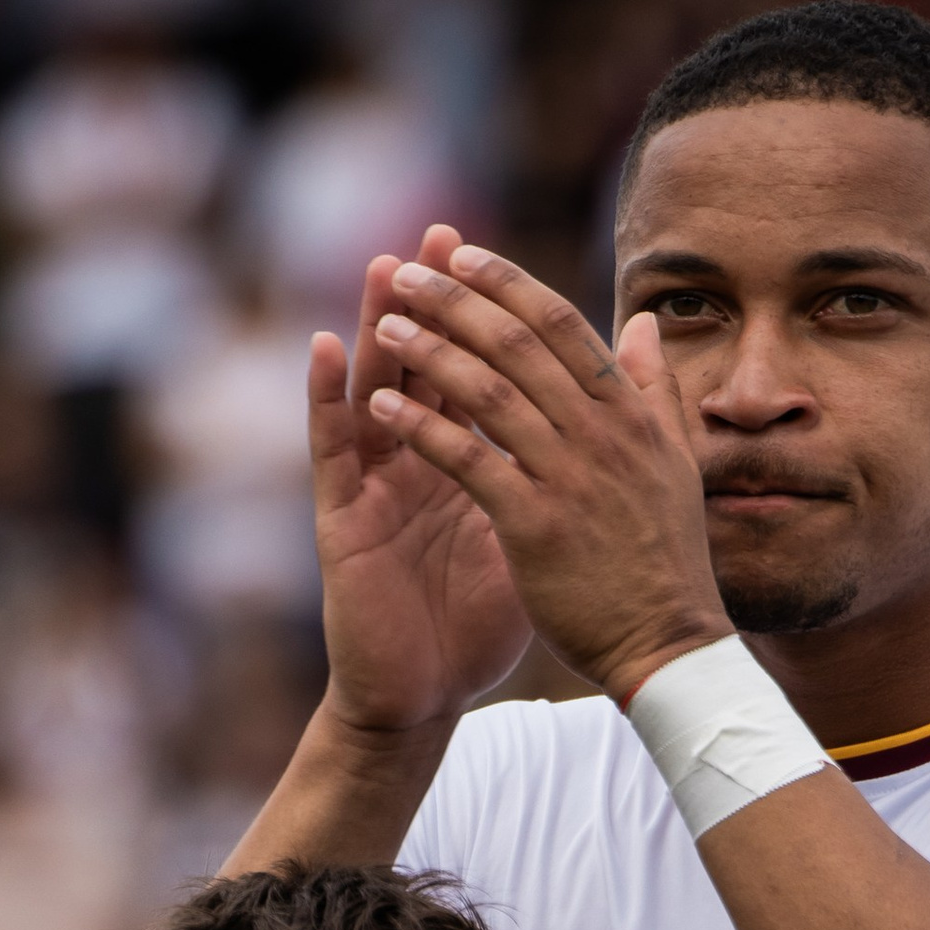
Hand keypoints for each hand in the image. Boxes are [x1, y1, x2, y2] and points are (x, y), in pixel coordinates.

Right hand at [313, 223, 532, 731]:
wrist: (425, 698)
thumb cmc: (474, 625)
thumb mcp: (531, 538)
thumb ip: (558, 474)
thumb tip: (605, 427)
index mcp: (463, 461)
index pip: (478, 372)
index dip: (491, 319)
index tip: (506, 259)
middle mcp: (415, 460)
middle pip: (425, 362)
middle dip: (437, 299)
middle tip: (445, 232)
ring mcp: (375, 484)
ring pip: (373, 388)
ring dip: (376, 325)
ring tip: (383, 264)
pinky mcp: (342, 518)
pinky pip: (330, 449)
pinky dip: (325, 397)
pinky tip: (324, 347)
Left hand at [367, 245, 728, 702]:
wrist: (668, 646)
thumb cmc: (664, 559)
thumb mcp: (673, 462)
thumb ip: (654, 389)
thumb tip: (645, 322)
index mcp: (630, 414)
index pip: (561, 324)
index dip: (507, 282)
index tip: (461, 254)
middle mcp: (602, 434)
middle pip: (518, 343)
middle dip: (455, 301)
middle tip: (404, 273)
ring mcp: (569, 477)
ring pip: (488, 392)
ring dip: (431, 354)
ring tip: (386, 328)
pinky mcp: (535, 525)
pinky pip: (468, 460)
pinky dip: (423, 428)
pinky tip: (383, 407)